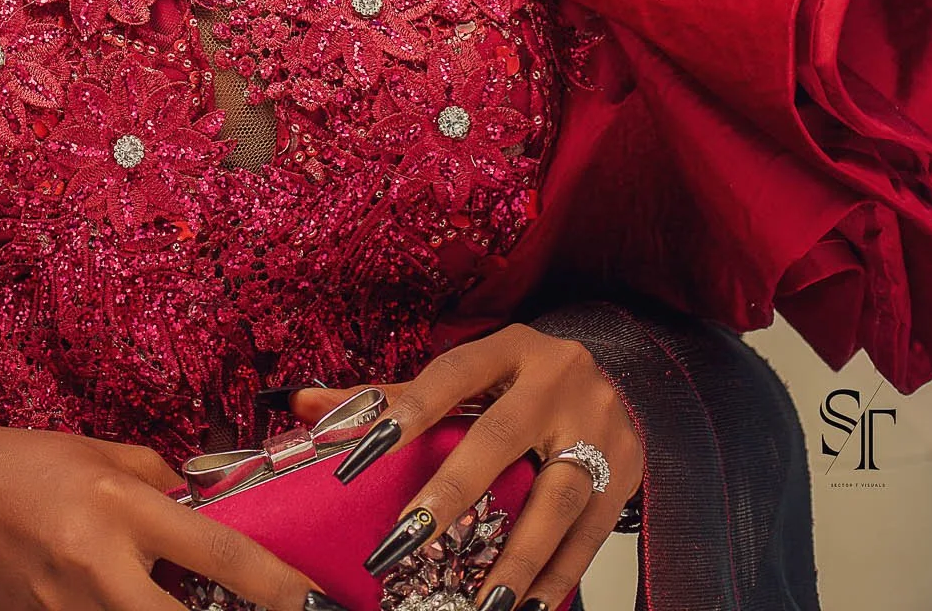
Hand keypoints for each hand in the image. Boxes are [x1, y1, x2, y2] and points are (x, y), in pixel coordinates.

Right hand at [0, 413, 345, 610]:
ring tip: (178, 600)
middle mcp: (101, 567)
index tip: (313, 603)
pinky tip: (135, 602)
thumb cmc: (25, 462)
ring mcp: (67, 610)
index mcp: (123, 508)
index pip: (218, 553)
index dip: (276, 587)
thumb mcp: (100, 452)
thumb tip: (204, 505)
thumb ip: (159, 481)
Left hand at [287, 324, 642, 610]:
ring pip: (557, 494)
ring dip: (517, 554)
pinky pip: (591, 533)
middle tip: (404, 540)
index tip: (364, 452)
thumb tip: (305, 404)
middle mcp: (557, 379)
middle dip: (452, 493)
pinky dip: (558, 575)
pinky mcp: (626, 472)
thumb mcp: (471, 376)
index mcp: (512, 347)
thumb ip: (392, 395)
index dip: (410, 407)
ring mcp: (599, 426)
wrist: (621, 381)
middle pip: (501, 436)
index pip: (455, 372)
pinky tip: (526, 606)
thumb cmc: (524, 381)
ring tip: (480, 600)